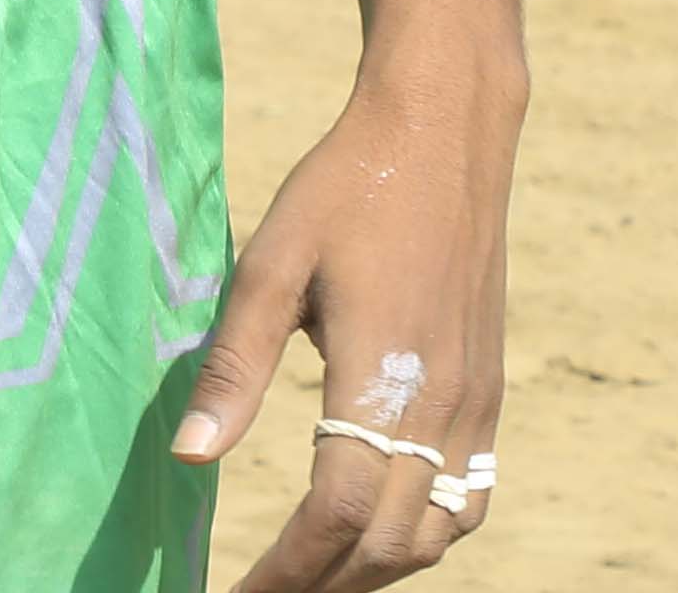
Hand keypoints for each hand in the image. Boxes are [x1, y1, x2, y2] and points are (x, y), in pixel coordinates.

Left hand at [174, 85, 516, 587]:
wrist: (446, 131)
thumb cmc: (346, 188)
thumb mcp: (272, 262)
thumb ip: (234, 366)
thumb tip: (187, 458)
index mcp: (382, 375)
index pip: (337, 516)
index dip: (284, 574)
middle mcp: (442, 403)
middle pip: (387, 545)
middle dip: (320, 587)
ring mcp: (477, 402)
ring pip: (436, 535)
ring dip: (374, 572)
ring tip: (309, 578)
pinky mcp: (490, 391)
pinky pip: (468, 498)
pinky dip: (424, 536)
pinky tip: (378, 534)